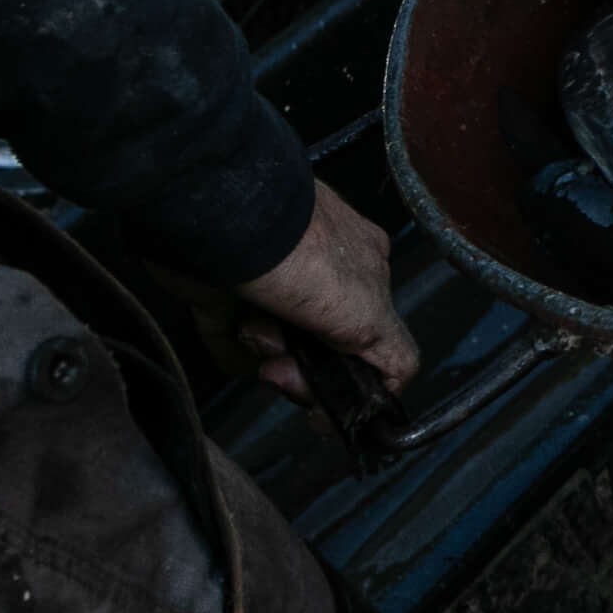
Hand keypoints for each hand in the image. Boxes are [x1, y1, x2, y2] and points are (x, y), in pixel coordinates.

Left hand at [236, 182, 418, 402]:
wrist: (223, 218)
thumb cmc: (303, 258)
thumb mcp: (369, 315)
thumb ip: (394, 356)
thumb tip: (392, 388)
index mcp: (365, 270)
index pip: (370, 341)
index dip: (352, 376)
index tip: (328, 394)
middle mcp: (320, 273)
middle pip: (320, 348)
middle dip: (303, 367)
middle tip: (279, 368)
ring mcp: (268, 281)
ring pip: (275, 343)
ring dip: (265, 352)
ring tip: (252, 331)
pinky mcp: (218, 290)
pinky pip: (227, 335)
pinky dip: (231, 350)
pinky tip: (235, 348)